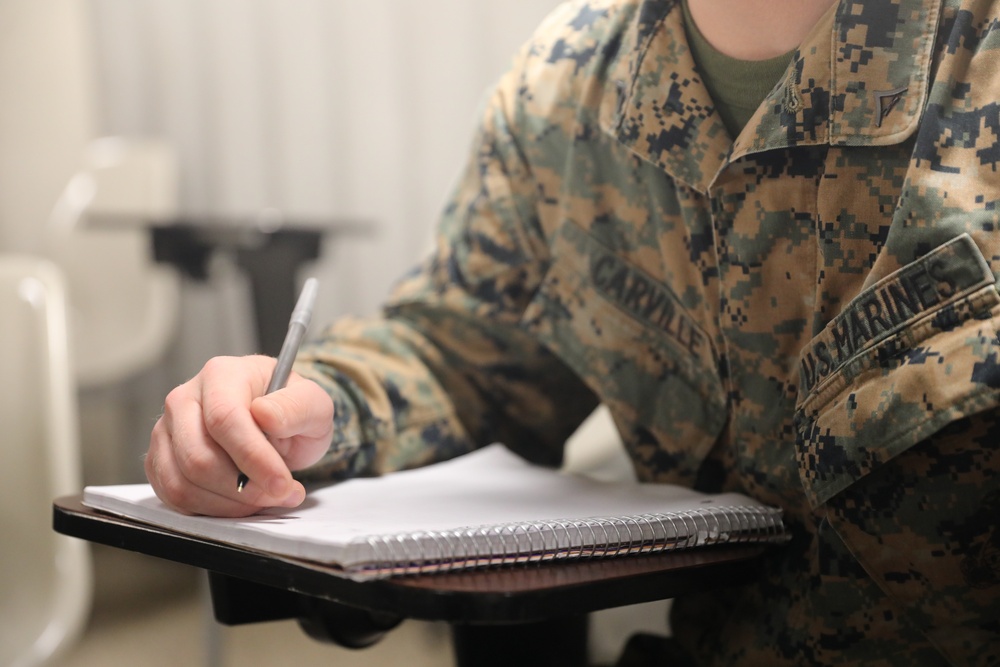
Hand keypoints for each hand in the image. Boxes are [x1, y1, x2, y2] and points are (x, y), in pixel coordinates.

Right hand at [145, 355, 333, 516]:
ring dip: (230, 502)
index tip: (281, 483)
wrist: (276, 423)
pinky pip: (175, 497)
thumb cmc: (290, 410)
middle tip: (280, 493)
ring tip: (265, 496)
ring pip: (183, 482)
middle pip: (198, 456)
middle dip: (244, 487)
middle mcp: (184, 398)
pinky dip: (212, 509)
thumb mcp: (313, 404)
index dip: (253, 457)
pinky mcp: (161, 460)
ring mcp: (167, 430)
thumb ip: (296, 407)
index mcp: (221, 374)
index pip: (224, 419)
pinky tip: (241, 501)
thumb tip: (266, 414)